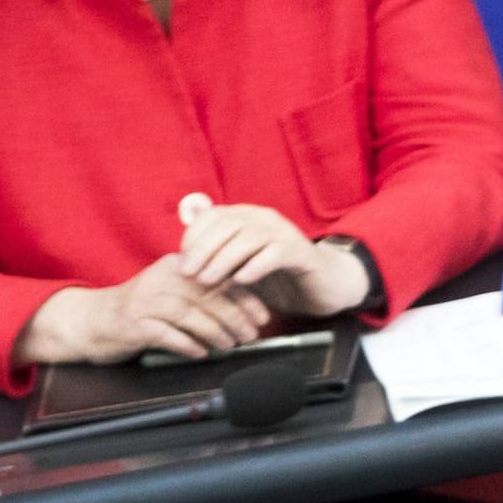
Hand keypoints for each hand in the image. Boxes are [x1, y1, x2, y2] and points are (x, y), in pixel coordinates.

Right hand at [15, 253, 270, 365]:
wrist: (92, 321)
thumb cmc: (140, 310)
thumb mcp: (171, 293)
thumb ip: (201, 295)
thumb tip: (242, 310)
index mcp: (175, 267)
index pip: (218, 277)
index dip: (244, 296)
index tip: (262, 314)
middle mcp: (161, 279)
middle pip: (207, 295)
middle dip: (235, 316)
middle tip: (251, 334)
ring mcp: (145, 301)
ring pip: (189, 314)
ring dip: (215, 332)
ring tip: (230, 345)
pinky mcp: (133, 324)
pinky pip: (166, 334)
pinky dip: (186, 344)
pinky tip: (201, 353)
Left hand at [176, 196, 369, 316]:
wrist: (322, 285)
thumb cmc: (275, 277)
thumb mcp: (240, 266)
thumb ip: (215, 258)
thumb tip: (181, 257)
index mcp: (247, 217)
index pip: (214, 216)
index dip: (194, 237)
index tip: (182, 261)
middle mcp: (264, 219)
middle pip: (228, 225)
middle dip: (204, 249)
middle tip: (189, 273)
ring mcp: (284, 234)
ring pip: (249, 238)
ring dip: (224, 259)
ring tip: (209, 280)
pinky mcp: (301, 253)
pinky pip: (275, 254)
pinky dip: (255, 266)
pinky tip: (241, 281)